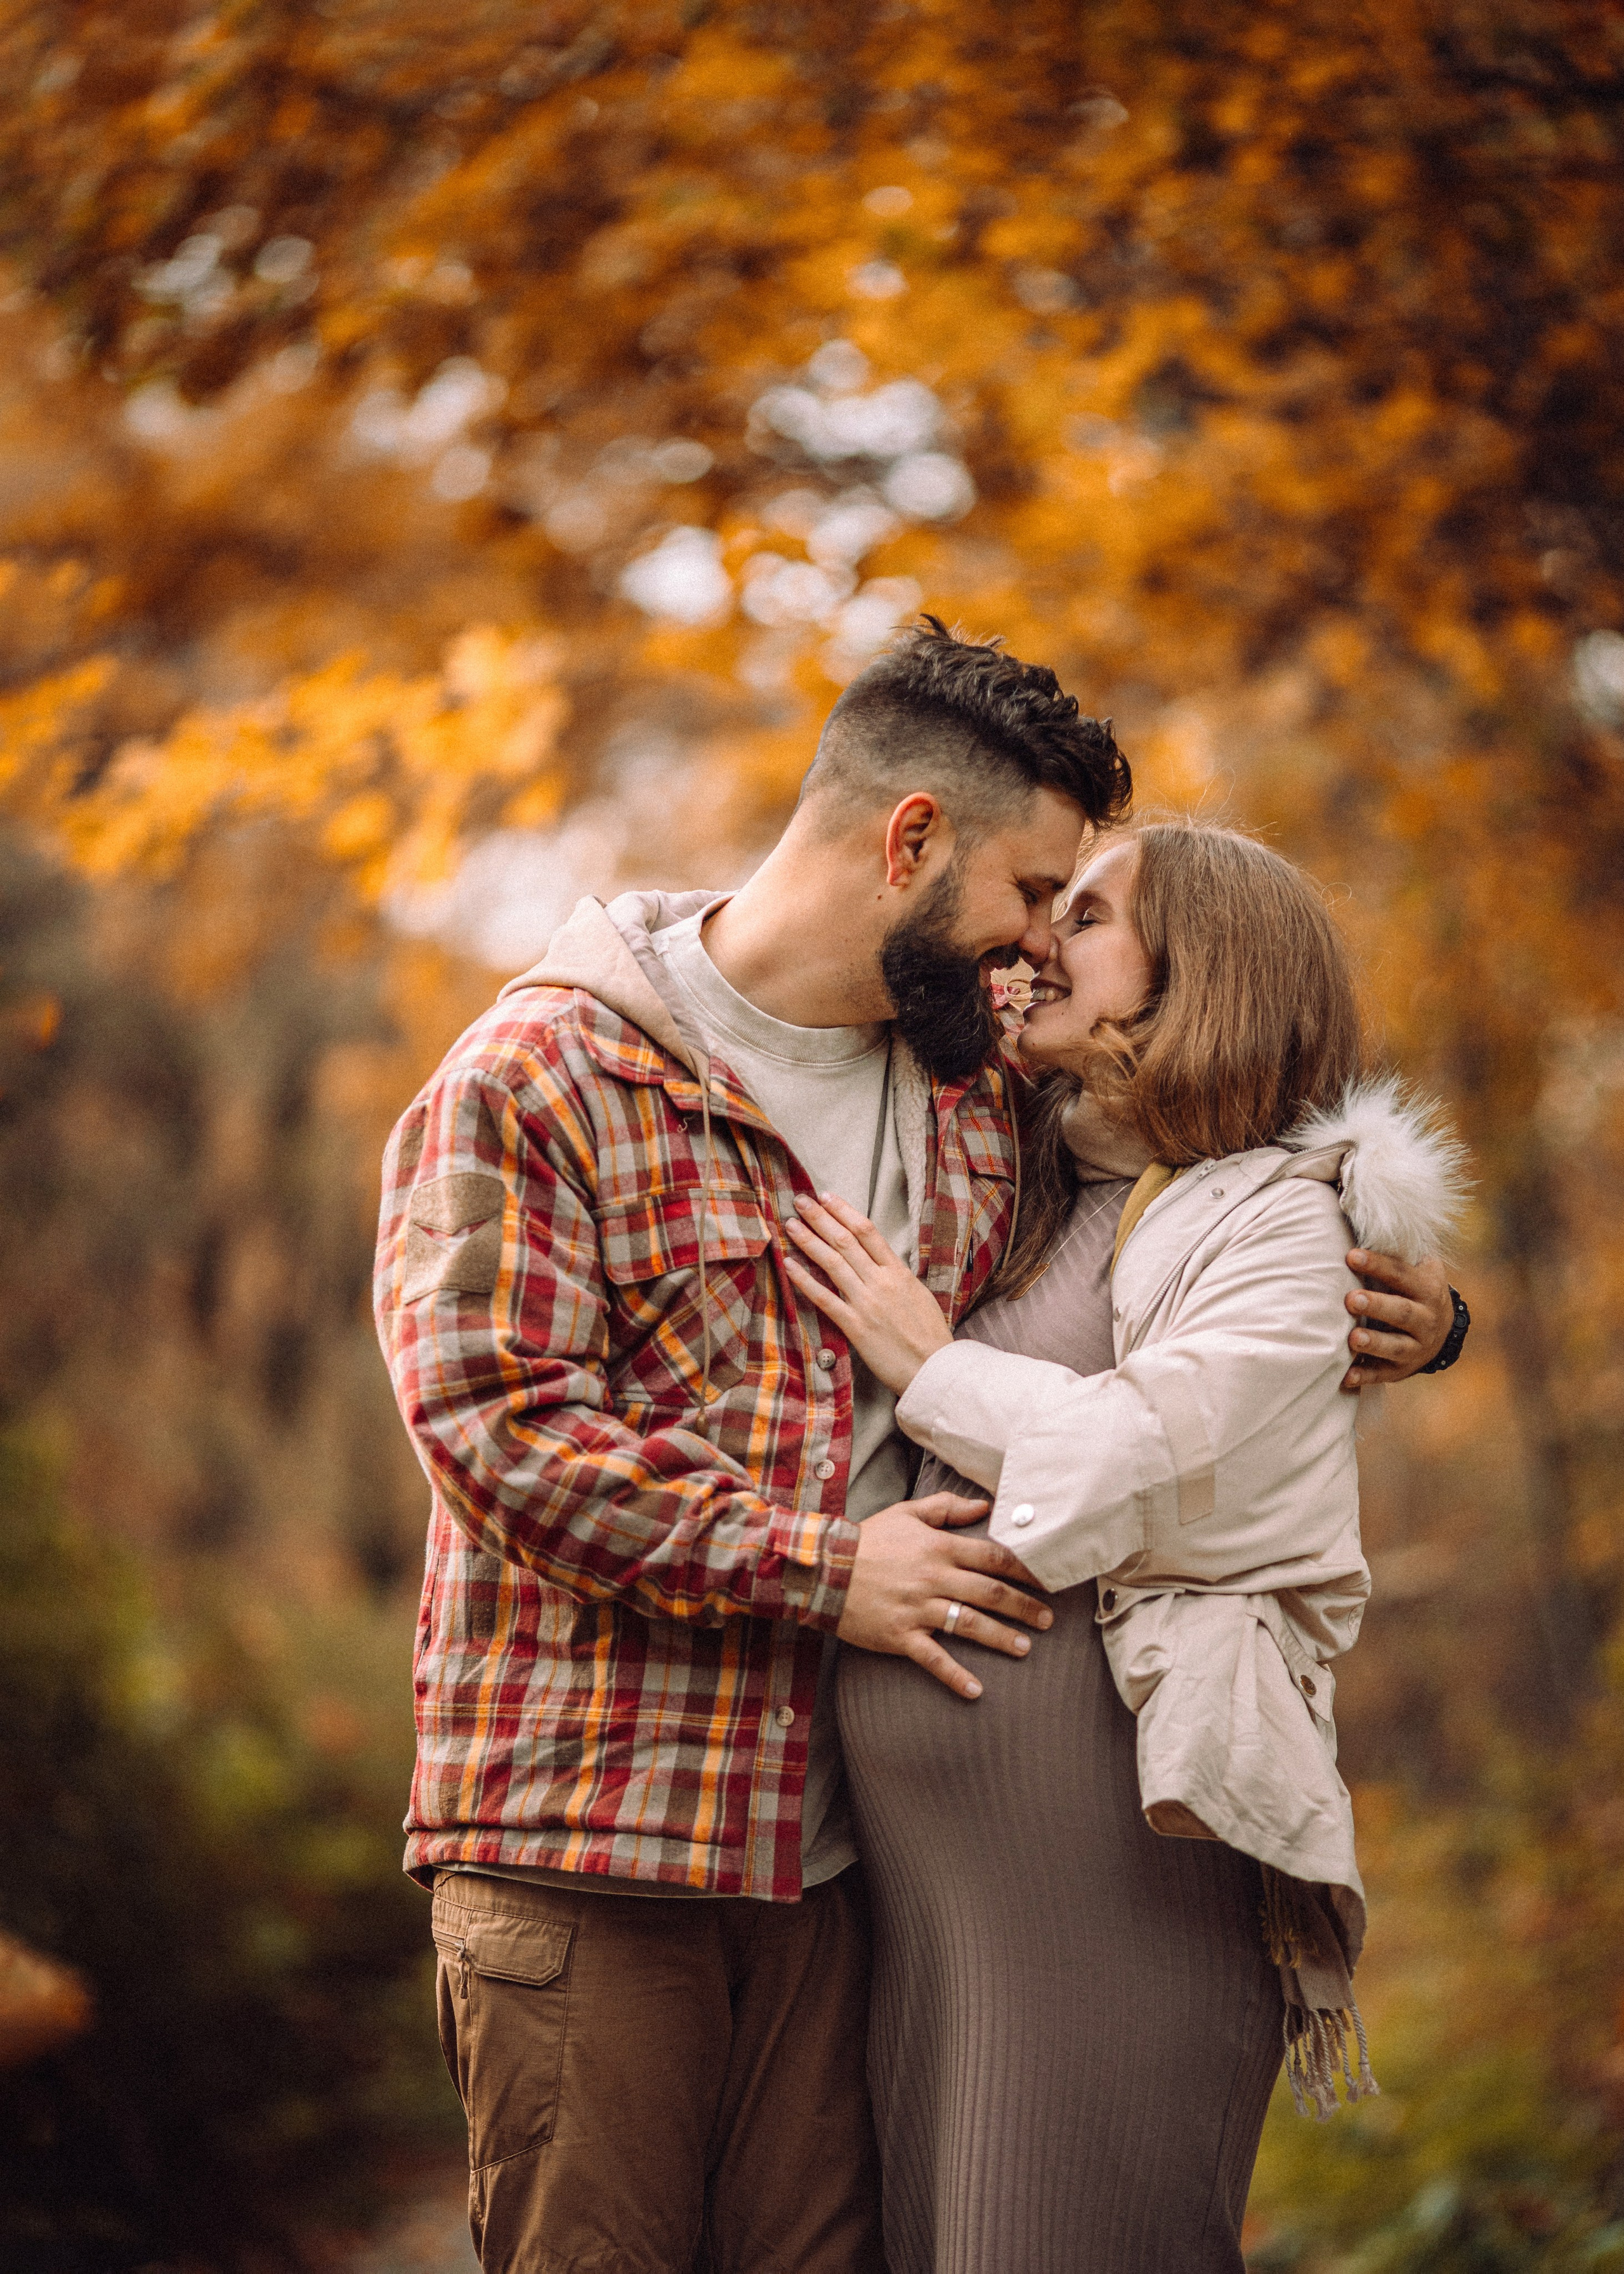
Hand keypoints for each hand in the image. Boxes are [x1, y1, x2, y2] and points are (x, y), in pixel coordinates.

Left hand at [782, 1192, 952, 1393]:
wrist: (935, 1369)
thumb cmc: (930, 1335)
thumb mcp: (918, 1295)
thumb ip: (896, 1276)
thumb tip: (880, 1261)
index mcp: (899, 1272)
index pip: (867, 1231)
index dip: (844, 1211)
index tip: (827, 1196)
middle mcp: (881, 1282)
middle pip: (845, 1240)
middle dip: (821, 1217)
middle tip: (801, 1200)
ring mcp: (867, 1303)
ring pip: (833, 1263)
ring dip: (808, 1240)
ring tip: (790, 1224)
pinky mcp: (855, 1326)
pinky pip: (825, 1298)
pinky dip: (805, 1280)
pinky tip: (789, 1264)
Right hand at [836, 1493, 1052, 1699]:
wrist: (822, 1568)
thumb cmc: (867, 1539)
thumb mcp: (906, 1513)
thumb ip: (947, 1508)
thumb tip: (985, 1506)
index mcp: (939, 1547)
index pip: (993, 1557)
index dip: (1025, 1569)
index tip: (1049, 1579)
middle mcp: (934, 1577)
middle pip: (990, 1592)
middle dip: (1024, 1606)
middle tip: (1049, 1619)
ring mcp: (918, 1608)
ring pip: (969, 1623)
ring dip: (1001, 1637)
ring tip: (1025, 1648)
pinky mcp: (900, 1634)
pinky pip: (933, 1658)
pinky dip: (955, 1676)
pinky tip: (976, 1691)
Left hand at [1341, 1249, 1453, 1389]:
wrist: (1442, 1333)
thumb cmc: (1414, 1291)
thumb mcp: (1417, 1270)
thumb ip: (1397, 1253)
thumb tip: (1358, 1218)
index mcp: (1427, 1289)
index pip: (1402, 1274)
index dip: (1377, 1265)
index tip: (1351, 1256)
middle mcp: (1427, 1319)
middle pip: (1402, 1312)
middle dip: (1377, 1306)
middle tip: (1351, 1299)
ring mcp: (1417, 1347)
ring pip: (1396, 1346)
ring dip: (1374, 1343)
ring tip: (1353, 1338)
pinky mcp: (1402, 1370)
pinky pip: (1383, 1374)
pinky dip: (1365, 1376)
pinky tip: (1346, 1377)